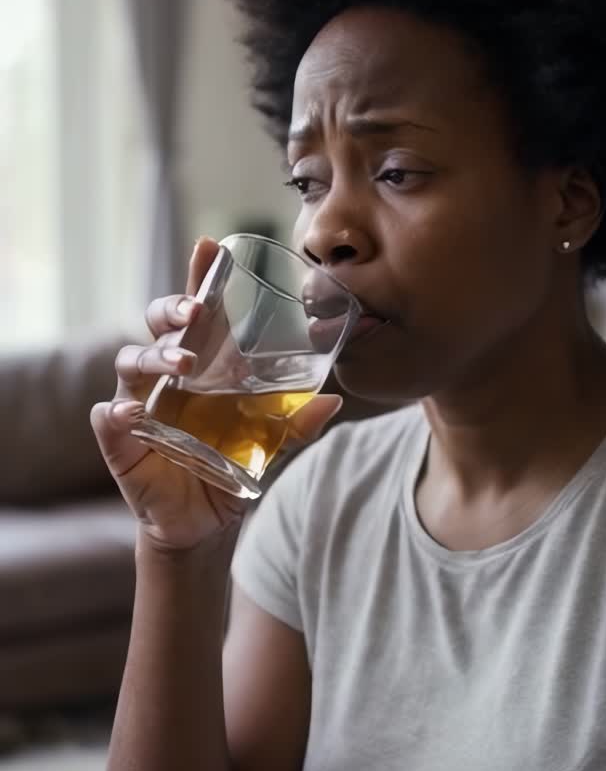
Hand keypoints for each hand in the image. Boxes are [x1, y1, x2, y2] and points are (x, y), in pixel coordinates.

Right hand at [91, 237, 342, 552]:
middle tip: (196, 314)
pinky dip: (116, 413)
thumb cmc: (230, 466)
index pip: (194, 313)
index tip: (209, 248)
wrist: (205, 522)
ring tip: (182, 367)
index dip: (198, 279)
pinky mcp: (121, 441)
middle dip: (172, 311)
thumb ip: (295, 422)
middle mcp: (164, 377)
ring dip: (154, 358)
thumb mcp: (269, 443)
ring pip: (130, 362)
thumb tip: (332, 399)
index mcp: (199, 365)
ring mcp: (139, 404)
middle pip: (155, 326)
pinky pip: (108, 418)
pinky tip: (130, 414)